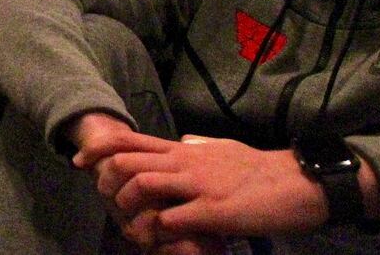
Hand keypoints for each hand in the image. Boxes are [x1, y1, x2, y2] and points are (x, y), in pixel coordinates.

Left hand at [81, 126, 325, 243]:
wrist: (299, 183)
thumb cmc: (260, 169)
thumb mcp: (222, 149)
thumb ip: (197, 146)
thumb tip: (181, 142)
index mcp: (184, 151)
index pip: (131, 141)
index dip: (99, 150)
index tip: (80, 162)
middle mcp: (185, 162)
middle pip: (126, 162)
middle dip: (106, 183)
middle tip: (108, 203)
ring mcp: (198, 186)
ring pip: (141, 186)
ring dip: (128, 208)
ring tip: (132, 226)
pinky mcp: (213, 211)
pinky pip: (170, 219)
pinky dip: (156, 230)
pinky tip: (157, 239)